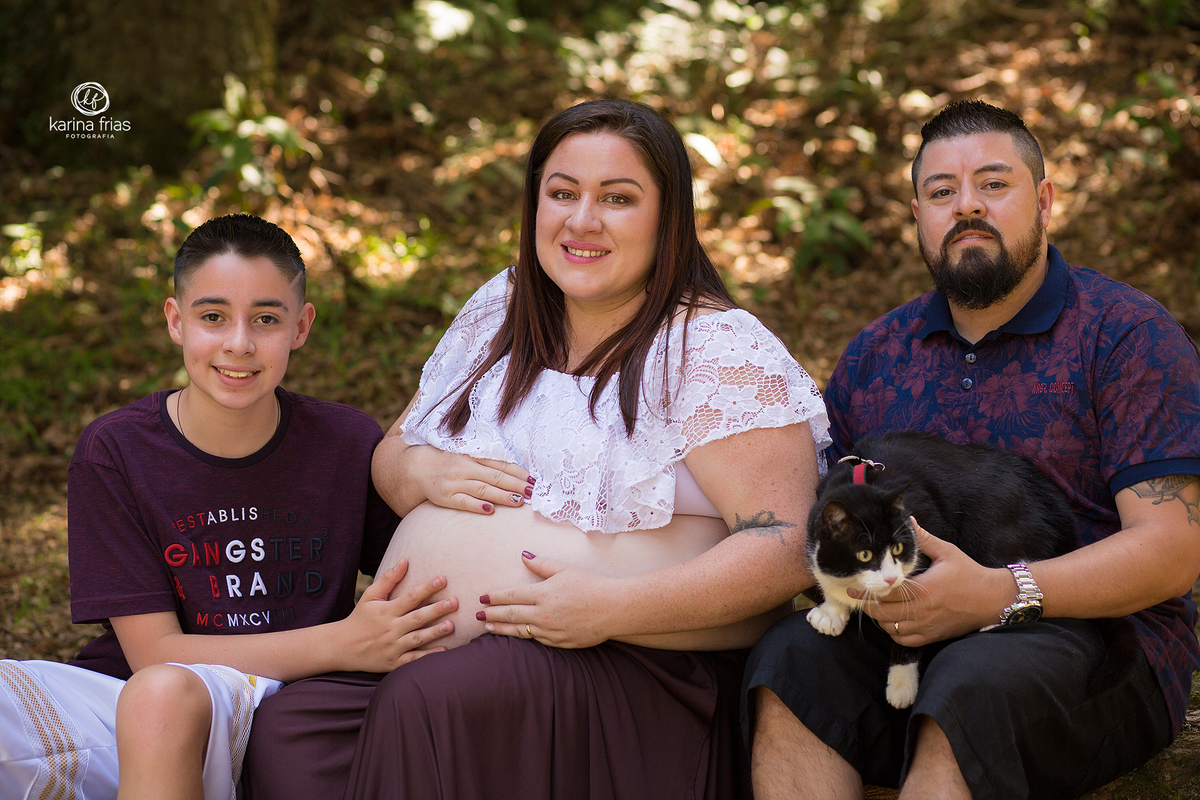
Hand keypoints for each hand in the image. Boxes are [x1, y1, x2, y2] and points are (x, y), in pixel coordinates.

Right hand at [335, 558, 457, 671]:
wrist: (342, 648)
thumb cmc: (360, 618)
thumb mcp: (370, 596)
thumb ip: (388, 580)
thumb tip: (404, 561)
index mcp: (386, 611)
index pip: (409, 597)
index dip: (426, 588)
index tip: (442, 579)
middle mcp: (390, 629)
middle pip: (416, 618)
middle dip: (436, 610)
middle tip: (454, 602)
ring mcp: (392, 647)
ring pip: (417, 639)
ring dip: (434, 632)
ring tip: (451, 626)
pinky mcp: (394, 663)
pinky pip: (413, 659)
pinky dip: (427, 656)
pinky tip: (443, 651)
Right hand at [411, 445, 533, 514]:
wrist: (417, 467)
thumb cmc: (449, 461)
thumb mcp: (467, 455)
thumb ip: (488, 462)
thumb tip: (516, 471)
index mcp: (473, 455)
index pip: (500, 464)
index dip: (518, 472)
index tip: (534, 480)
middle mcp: (465, 467)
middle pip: (495, 476)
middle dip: (515, 484)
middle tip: (532, 492)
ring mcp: (454, 482)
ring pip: (482, 489)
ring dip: (502, 495)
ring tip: (519, 501)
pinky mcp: (445, 496)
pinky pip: (463, 502)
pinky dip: (476, 505)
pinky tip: (490, 510)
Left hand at [476, 552, 616, 648]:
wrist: (614, 608)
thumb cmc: (592, 585)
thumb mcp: (566, 570)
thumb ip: (542, 565)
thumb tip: (523, 555)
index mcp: (543, 594)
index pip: (512, 595)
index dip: (496, 597)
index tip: (483, 598)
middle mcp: (543, 614)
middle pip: (511, 615)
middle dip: (492, 615)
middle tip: (478, 616)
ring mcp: (551, 631)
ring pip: (521, 631)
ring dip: (503, 630)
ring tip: (489, 629)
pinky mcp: (561, 642)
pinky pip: (538, 640)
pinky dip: (525, 637)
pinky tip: (518, 635)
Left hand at [855, 519, 1012, 645]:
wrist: (993, 600)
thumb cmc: (970, 574)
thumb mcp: (948, 553)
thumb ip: (924, 539)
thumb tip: (909, 521)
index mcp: (923, 589)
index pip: (886, 593)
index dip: (868, 591)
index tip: (854, 587)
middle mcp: (922, 611)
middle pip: (882, 614)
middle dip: (868, 606)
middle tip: (859, 598)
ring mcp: (927, 626)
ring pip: (891, 628)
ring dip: (880, 619)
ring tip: (876, 608)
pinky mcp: (933, 636)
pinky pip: (905, 640)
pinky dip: (894, 632)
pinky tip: (893, 621)